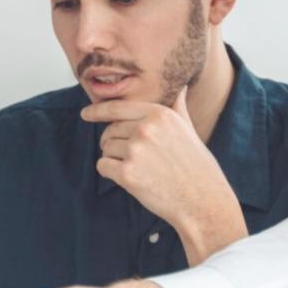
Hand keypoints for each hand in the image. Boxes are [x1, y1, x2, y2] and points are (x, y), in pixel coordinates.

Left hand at [82, 91, 240, 241]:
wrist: (202, 200)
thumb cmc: (196, 166)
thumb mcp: (188, 130)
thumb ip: (177, 107)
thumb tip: (181, 87)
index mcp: (159, 114)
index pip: (118, 108)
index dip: (98, 110)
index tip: (86, 113)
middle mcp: (145, 129)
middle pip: (110, 131)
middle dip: (113, 143)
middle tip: (132, 158)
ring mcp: (135, 151)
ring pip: (106, 149)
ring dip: (114, 159)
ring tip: (138, 169)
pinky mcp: (127, 174)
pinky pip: (103, 166)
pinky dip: (111, 173)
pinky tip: (130, 178)